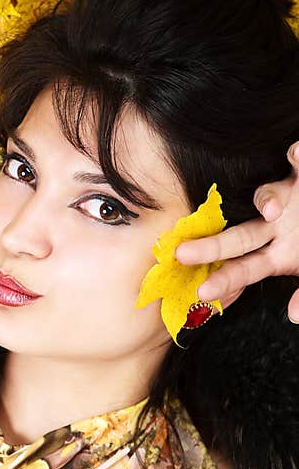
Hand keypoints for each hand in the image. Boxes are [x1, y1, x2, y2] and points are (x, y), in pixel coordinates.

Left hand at [175, 141, 298, 322]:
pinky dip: (298, 155)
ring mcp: (287, 198)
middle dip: (213, 246)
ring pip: (268, 197)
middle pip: (240, 237)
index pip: (243, 270)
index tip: (202, 292)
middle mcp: (273, 226)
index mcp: (275, 255)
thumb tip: (294, 315)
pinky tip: (296, 153)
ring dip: (268, 200)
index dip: (224, 280)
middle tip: (183, 254)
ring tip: (269, 208)